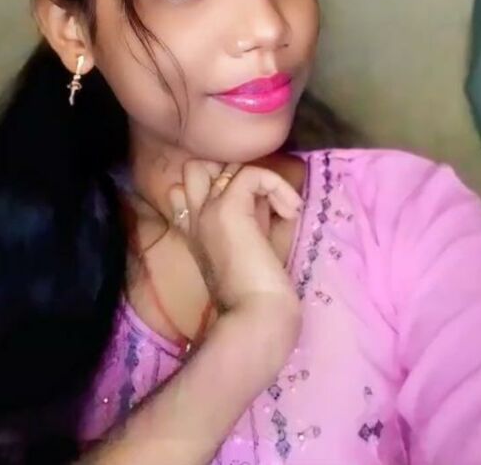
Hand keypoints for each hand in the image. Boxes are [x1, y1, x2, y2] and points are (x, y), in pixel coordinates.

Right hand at [167, 160, 302, 332]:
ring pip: (224, 163)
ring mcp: (207, 211)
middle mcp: (195, 216)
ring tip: (281, 207)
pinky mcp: (227, 208)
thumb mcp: (255, 247)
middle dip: (235, 173)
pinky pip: (252, 173)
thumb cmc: (260, 293)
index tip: (258, 207)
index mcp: (196, 229)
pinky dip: (277, 185)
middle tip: (263, 199)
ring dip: (260, 177)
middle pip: (199, 166)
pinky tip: (290, 211)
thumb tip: (270, 195)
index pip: (189, 185)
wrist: (257, 318)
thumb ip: (255, 219)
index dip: (223, 185)